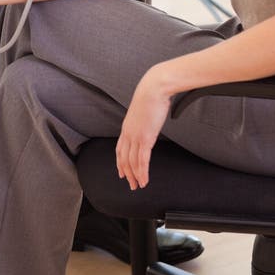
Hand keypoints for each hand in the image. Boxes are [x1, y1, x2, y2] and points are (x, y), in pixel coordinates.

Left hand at [116, 67, 171, 189]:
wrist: (154, 88)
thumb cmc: (151, 95)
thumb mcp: (144, 110)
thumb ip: (144, 119)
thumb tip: (149, 121)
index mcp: (127, 126)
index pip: (120, 149)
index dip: (120, 162)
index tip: (121, 172)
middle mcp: (128, 133)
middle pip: (124, 158)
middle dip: (126, 173)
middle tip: (130, 184)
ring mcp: (135, 136)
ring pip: (132, 162)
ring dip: (135, 176)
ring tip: (138, 186)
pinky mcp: (145, 138)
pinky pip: (142, 160)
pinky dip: (142, 172)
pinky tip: (144, 180)